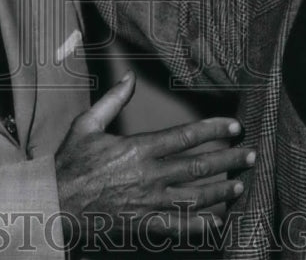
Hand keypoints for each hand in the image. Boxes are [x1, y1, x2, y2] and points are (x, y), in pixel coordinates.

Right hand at [54, 72, 254, 245]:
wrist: (54, 204)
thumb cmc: (70, 163)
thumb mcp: (87, 124)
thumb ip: (112, 101)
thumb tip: (129, 77)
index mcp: (138, 148)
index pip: (186, 136)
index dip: (214, 129)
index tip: (235, 126)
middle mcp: (149, 175)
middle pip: (199, 165)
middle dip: (229, 159)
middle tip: (251, 154)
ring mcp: (149, 202)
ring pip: (196, 196)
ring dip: (222, 190)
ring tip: (241, 184)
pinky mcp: (145, 225)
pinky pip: (181, 227)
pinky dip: (203, 225)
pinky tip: (219, 221)